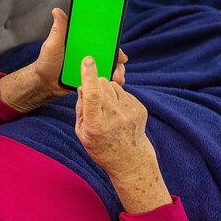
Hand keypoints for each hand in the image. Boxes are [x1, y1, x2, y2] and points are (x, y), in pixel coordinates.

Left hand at [33, 8, 128, 96]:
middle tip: (121, 59)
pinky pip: (103, 78)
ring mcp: (91, 65)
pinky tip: (111, 84)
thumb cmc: (46, 63)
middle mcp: (88, 51)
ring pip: (109, 65)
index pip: (98, 34)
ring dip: (117, 69)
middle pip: (109, 50)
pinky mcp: (91, 77)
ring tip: (116, 77)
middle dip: (118, 54)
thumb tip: (57, 10)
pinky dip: (109, 80)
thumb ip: (58, 29)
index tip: (117, 35)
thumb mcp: (51, 45)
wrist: (44, 84)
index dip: (110, 32)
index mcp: (81, 40)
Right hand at [75, 56, 150, 176]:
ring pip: (113, 85)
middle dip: (95, 84)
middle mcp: (114, 116)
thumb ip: (81, 108)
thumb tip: (83, 85)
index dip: (89, 76)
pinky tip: (117, 112)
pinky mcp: (140, 108)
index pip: (92, 94)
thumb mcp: (82, 132)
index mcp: (96, 124)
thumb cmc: (101, 146)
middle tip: (94, 98)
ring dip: (106, 90)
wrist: (130, 160)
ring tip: (106, 109)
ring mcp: (129, 112)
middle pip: (102, 84)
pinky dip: (117, 97)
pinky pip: (123, 91)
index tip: (88, 60)